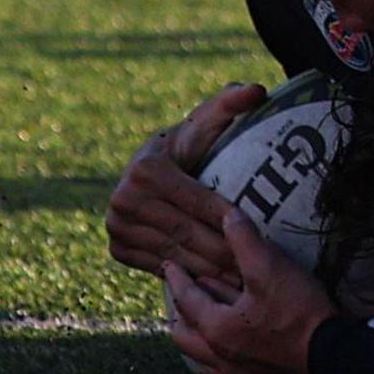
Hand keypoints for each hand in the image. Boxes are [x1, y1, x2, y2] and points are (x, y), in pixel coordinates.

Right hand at [106, 82, 262, 279]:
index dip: (230, 217)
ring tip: (241, 280)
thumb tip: (258, 89)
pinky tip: (215, 284)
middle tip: (255, 265)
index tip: (257, 230)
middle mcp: (123, 198)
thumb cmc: (189, 147)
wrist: (150, 172)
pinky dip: (188, 277)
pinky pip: (159, 267)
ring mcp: (115, 226)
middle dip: (223, 251)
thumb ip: (231, 104)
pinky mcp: (115, 249)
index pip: (199, 201)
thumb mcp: (206, 123)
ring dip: (209, 271)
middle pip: (187, 232)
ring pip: (175, 254)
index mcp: (146, 169)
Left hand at [162, 207, 334, 373]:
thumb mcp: (270, 267)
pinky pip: (224, 373)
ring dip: (197, 337)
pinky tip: (231, 350)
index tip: (169, 266)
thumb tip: (227, 216)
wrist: (332, 357)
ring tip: (204, 322)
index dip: (177, 279)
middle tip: (183, 297)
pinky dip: (218, 357)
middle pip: (184, 335)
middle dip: (179, 313)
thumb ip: (245, 240)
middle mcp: (217, 355)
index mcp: (215, 327)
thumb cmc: (297, 312)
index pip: (185, 300)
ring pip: (200, 357)